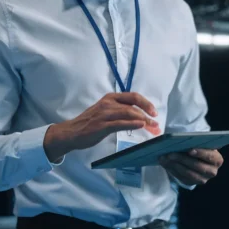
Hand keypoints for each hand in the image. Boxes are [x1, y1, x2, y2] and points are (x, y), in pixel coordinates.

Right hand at [43, 92, 160, 161]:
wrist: (71, 132)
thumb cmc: (90, 123)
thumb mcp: (106, 112)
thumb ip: (121, 112)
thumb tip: (140, 117)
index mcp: (111, 98)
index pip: (133, 96)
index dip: (146, 103)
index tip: (155, 112)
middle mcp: (108, 103)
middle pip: (133, 105)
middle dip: (148, 114)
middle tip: (156, 124)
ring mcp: (105, 114)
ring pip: (129, 113)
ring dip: (144, 121)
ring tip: (153, 128)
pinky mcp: (102, 125)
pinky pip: (120, 123)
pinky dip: (132, 124)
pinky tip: (141, 126)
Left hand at [159, 148, 222, 185]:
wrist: (198, 158)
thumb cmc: (200, 147)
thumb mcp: (201, 143)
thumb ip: (195, 142)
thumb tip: (181, 140)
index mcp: (217, 159)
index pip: (210, 156)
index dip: (200, 153)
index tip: (189, 150)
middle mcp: (212, 171)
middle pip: (197, 166)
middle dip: (182, 159)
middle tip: (170, 153)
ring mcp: (202, 179)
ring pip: (188, 173)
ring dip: (175, 165)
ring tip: (164, 158)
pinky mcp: (192, 183)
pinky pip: (181, 178)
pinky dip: (172, 169)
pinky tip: (165, 163)